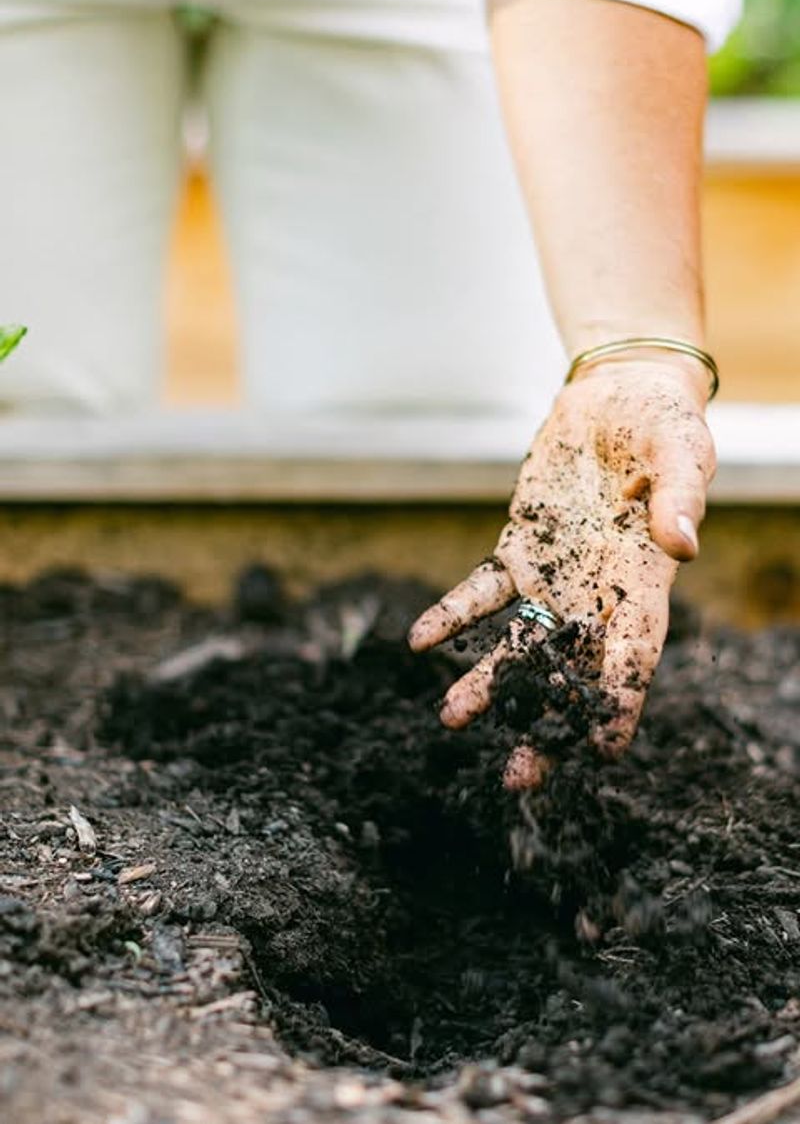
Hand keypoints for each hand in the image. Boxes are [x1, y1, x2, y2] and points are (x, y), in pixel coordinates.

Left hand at [408, 358, 715, 789]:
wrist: (620, 396)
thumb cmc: (665, 425)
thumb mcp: (681, 451)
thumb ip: (678, 497)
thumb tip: (681, 543)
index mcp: (646, 582)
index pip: (635, 655)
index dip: (619, 702)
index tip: (599, 751)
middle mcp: (597, 592)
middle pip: (571, 671)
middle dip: (546, 722)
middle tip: (517, 775)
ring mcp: (554, 574)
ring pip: (519, 642)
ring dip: (490, 681)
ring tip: (452, 717)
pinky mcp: (519, 546)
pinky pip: (482, 589)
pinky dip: (453, 614)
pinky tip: (420, 640)